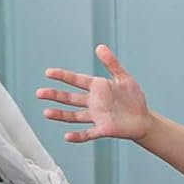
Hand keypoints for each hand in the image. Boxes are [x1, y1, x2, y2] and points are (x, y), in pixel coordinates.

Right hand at [36, 45, 150, 143]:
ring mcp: (96, 116)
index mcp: (97, 88)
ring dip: (60, 115)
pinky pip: (88, 133)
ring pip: (74, 116)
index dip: (63, 76)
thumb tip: (99, 46)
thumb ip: (112, 63)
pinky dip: (78, 135)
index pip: (76, 80)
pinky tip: (67, 136)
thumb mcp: (124, 78)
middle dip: (55, 95)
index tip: (48, 72)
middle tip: (39, 93)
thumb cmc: (133, 98)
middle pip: (69, 99)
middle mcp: (93, 102)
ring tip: (46, 113)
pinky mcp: (104, 129)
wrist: (144, 119)